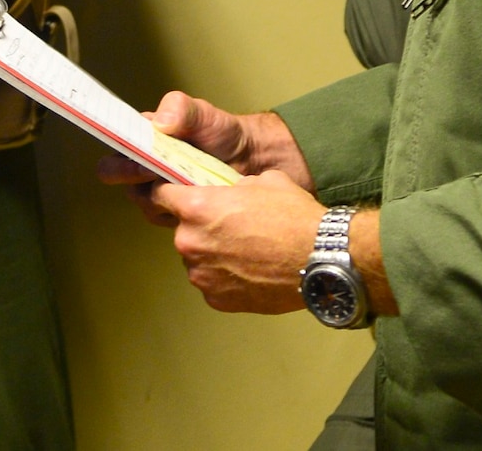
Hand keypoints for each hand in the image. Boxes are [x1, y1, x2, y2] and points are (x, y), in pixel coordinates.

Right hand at [96, 92, 312, 204]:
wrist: (252, 158)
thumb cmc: (222, 132)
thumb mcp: (201, 113)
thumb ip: (180, 109)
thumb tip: (160, 124)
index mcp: (142, 141)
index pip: (114, 156)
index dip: (120, 163)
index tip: (140, 162)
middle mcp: (145, 168)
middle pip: (124, 184)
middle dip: (138, 182)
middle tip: (161, 176)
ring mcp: (161, 192)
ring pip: (146, 205)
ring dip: (163, 199)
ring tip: (190, 188)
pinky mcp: (180, 213)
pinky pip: (169, 220)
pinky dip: (182, 215)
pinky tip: (201, 204)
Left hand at [148, 171, 325, 313]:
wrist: (320, 260)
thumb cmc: (293, 217)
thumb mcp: (263, 182)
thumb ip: (234, 187)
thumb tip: (231, 193)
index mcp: (196, 208)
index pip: (161, 195)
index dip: (168, 192)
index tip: (172, 194)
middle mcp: (190, 242)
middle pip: (183, 230)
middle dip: (200, 227)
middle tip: (231, 227)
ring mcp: (202, 274)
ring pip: (198, 258)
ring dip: (212, 254)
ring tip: (245, 252)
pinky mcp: (216, 299)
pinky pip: (212, 282)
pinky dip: (224, 277)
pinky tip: (249, 271)